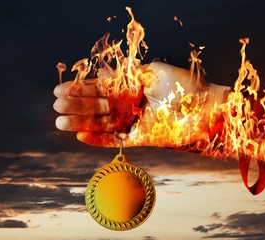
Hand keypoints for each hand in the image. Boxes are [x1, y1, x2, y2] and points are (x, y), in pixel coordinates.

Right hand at [54, 62, 229, 148]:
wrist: (209, 111)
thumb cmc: (185, 87)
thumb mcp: (154, 73)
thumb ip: (128, 74)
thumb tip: (103, 75)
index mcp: (133, 87)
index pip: (101, 88)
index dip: (81, 89)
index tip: (61, 89)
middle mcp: (131, 105)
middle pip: (98, 105)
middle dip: (76, 105)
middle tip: (55, 105)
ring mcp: (135, 122)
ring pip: (103, 123)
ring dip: (81, 122)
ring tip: (60, 121)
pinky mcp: (141, 139)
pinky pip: (116, 140)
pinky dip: (98, 139)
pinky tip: (81, 135)